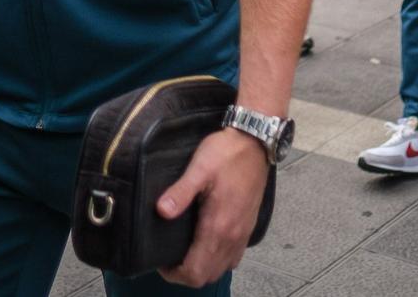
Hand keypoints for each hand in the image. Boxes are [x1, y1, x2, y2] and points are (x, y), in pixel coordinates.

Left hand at [156, 128, 269, 287]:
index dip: (174, 274)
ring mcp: (243, 233)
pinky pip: (232, 258)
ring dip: (202, 269)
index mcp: (218, 227)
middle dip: (186, 274)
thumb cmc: (226, 153)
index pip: (195, 272)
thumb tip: (162, 212)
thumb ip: (180, 192)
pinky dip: (217, 260)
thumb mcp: (199, 168)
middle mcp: (233, 236)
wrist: (255, 141)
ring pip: (221, 269)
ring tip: (185, 252)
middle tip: (170, 258)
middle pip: (207, 276)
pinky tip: (206, 244)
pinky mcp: (248, 227)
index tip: (161, 262)